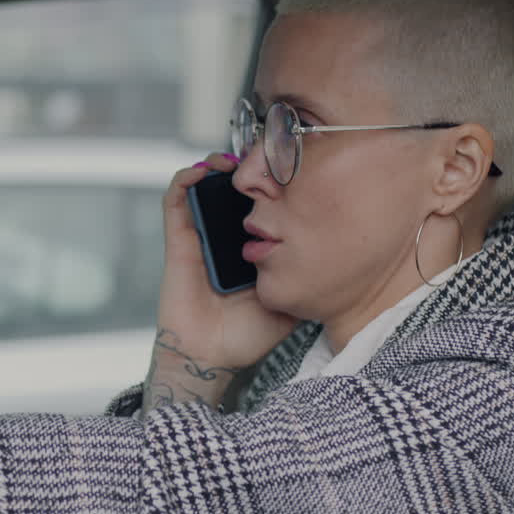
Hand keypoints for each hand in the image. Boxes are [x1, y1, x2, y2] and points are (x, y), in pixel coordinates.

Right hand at [156, 154, 296, 371]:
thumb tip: (339, 263)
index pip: (257, 206)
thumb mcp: (290, 305)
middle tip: (260, 156)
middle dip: (244, 167)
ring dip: (213, 165)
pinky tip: (201, 173)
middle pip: (231, 191)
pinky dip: (185, 180)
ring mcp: (200, 238)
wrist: (210, 357)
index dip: (268, 184)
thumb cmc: (244, 336)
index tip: (288, 168)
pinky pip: (174, 202)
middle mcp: (224, 239)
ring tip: (232, 159)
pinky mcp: (179, 241)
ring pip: (201, 187)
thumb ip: (307, 283)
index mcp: (248, 249)